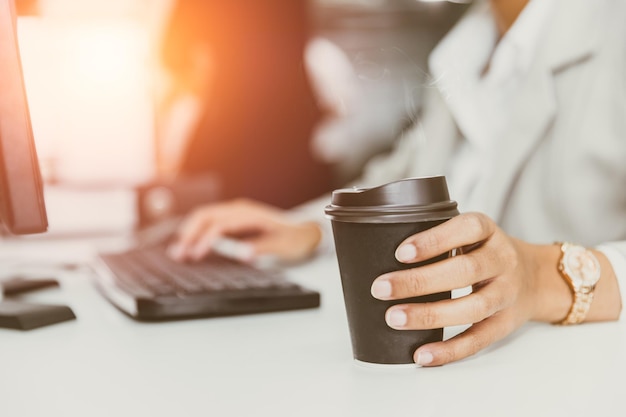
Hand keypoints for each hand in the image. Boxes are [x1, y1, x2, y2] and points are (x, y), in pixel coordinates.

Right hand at [167, 198, 321, 263]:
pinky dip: (196, 232)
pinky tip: (188, 245)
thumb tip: (244, 254)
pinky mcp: (232, 219)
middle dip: (189, 233)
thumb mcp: (283, 247)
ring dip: (189, 232)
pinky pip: (209, 221)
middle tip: (177, 254)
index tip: (196, 255)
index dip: (205, 239)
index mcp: (251, 215)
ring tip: (177, 251)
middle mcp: (240, 210)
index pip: (220, 224)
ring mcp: (235, 212)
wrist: (304, 231)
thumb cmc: (294, 239)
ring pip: (204, 217)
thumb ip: (263, 248)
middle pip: (205, 216)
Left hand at [370, 212, 573, 366]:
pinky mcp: (506, 323)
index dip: (434, 241)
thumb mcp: (467, 233)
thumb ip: (434, 236)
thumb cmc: (482, 252)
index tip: (400, 253)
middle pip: (464, 271)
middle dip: (419, 282)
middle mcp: (501, 259)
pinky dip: (449, 350)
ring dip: (430, 315)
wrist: (534, 277)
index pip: (465, 229)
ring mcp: (507, 293)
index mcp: (486, 230)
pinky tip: (422, 354)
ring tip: (394, 318)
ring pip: (472, 308)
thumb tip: (373, 247)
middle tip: (381, 288)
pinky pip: (479, 340)